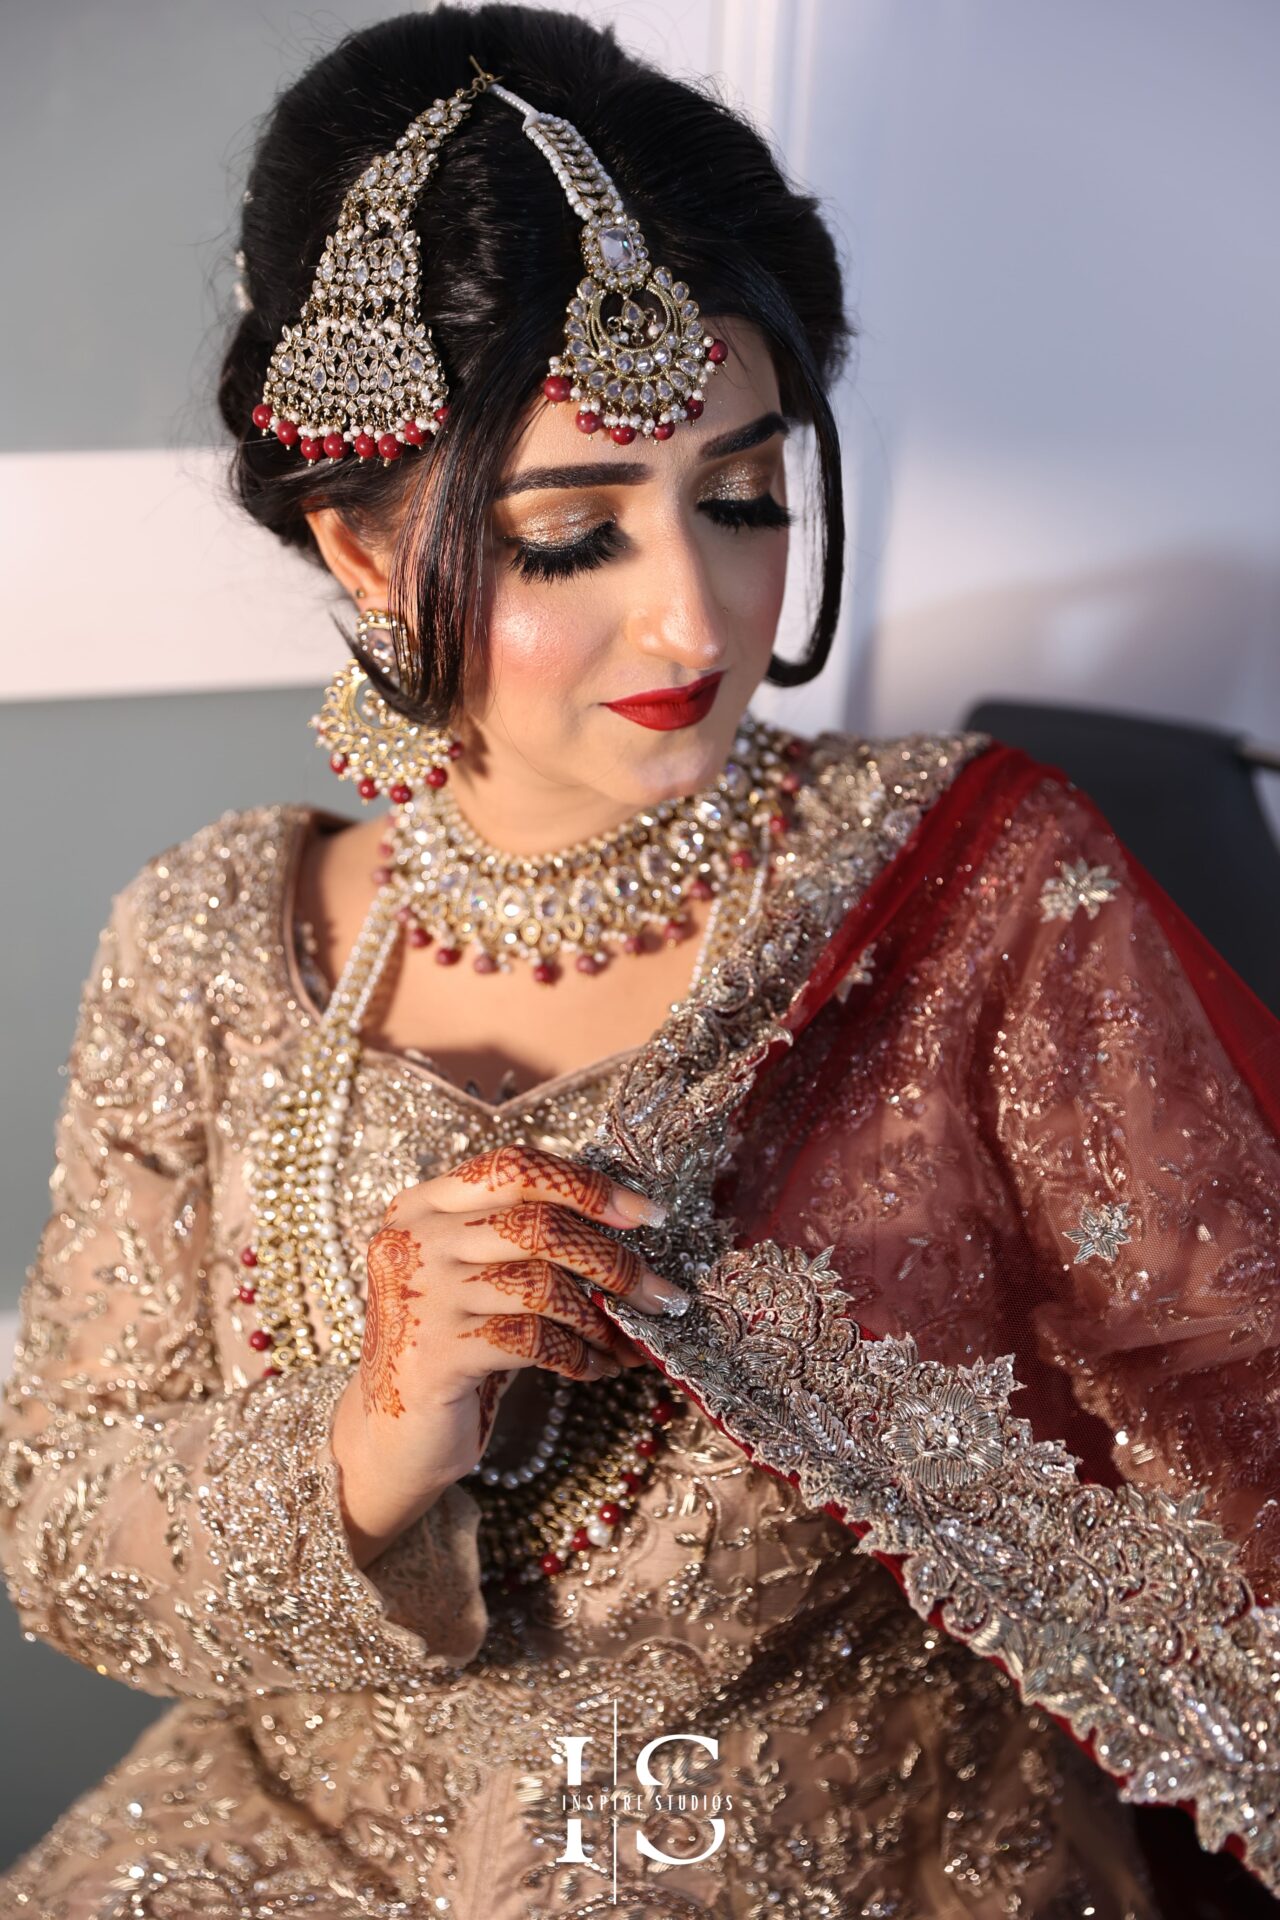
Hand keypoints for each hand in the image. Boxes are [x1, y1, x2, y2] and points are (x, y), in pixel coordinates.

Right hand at [331, 1144, 684, 1564]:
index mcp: (422, 1205)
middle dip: (612, 1261)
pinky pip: (532, 1339)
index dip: (587, 1186)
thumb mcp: (477, 1279)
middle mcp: (413, 1239)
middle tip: (661, 1293)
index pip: (514, 1168)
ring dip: (600, 1319)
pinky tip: (595, 1369)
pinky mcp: (435, 1351)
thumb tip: (630, 1225)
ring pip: (541, 1284)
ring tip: (625, 1342)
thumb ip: (524, 1240)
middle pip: (537, 1224)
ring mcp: (419, 1294)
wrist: (391, 1437)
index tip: (649, 1215)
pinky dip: (577, 1355)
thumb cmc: (452, 1347)